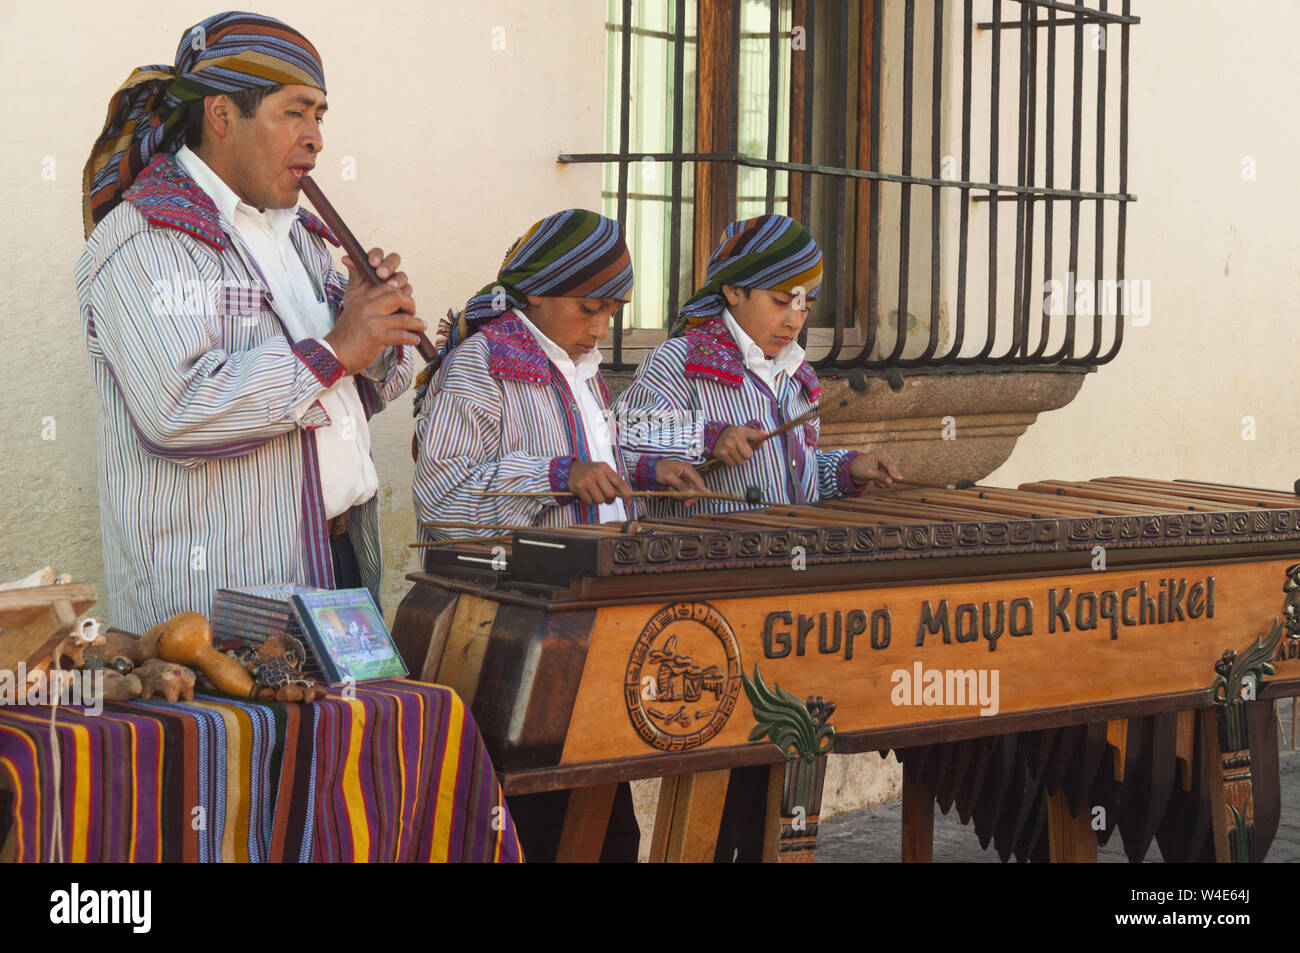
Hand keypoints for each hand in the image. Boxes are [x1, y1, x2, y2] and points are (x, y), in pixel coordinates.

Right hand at [325, 247, 424, 373]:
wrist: (334, 354)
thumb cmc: (345, 332)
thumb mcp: (349, 304)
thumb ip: (356, 283)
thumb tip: (350, 258)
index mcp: (362, 297)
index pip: (385, 284)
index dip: (398, 287)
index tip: (404, 295)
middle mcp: (367, 306)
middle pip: (398, 295)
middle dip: (410, 303)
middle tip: (413, 311)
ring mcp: (373, 321)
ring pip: (404, 317)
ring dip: (417, 323)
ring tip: (422, 326)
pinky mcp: (377, 337)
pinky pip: (402, 334)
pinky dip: (412, 338)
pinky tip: (415, 340)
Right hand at [566, 461, 632, 505]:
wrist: (572, 468)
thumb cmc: (591, 472)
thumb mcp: (603, 471)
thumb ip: (614, 480)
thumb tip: (625, 496)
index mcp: (605, 467)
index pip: (620, 483)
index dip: (626, 494)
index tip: (628, 503)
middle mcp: (596, 472)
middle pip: (611, 494)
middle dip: (610, 500)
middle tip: (606, 498)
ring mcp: (587, 479)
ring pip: (600, 500)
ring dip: (599, 501)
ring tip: (595, 494)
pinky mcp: (579, 487)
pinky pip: (589, 501)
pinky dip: (589, 501)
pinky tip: (586, 494)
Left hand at [654, 458, 710, 507]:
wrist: (650, 470)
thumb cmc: (660, 469)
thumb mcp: (670, 477)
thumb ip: (681, 485)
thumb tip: (691, 492)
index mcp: (687, 469)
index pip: (698, 480)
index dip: (703, 489)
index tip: (709, 495)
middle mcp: (688, 474)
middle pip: (695, 489)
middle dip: (689, 496)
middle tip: (686, 504)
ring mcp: (684, 480)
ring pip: (688, 493)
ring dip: (679, 494)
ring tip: (669, 489)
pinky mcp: (680, 485)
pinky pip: (681, 493)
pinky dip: (675, 494)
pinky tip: (669, 489)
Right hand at [713, 425, 766, 466]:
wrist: (717, 436)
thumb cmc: (735, 436)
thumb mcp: (746, 432)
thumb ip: (757, 437)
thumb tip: (760, 445)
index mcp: (743, 430)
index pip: (758, 435)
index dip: (760, 437)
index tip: (762, 436)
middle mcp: (735, 437)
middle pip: (749, 455)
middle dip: (746, 454)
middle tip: (741, 449)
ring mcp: (728, 446)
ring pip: (741, 462)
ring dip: (739, 459)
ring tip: (735, 453)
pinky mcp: (722, 453)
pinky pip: (733, 464)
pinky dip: (732, 462)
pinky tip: (729, 455)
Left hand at [850, 449, 901, 487]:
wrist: (851, 471)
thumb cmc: (859, 468)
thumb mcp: (870, 472)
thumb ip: (881, 477)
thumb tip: (892, 482)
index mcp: (881, 454)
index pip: (889, 465)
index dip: (894, 472)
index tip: (898, 479)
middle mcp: (884, 458)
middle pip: (892, 470)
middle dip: (887, 479)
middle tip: (887, 486)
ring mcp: (884, 465)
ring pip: (890, 476)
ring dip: (883, 482)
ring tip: (875, 482)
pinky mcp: (883, 471)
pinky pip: (887, 479)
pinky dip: (881, 482)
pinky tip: (875, 482)